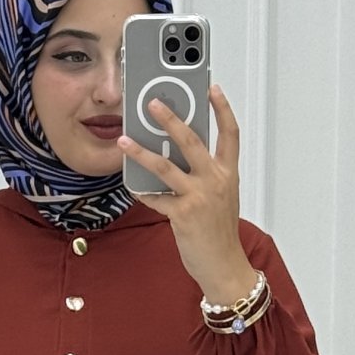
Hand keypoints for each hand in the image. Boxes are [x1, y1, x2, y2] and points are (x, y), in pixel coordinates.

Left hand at [117, 84, 256, 303]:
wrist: (223, 267)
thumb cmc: (220, 234)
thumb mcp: (221, 197)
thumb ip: (205, 175)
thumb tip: (179, 156)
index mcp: (227, 174)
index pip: (229, 134)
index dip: (222, 109)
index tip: (212, 88)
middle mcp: (215, 181)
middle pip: (192, 140)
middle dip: (170, 118)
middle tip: (153, 102)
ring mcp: (199, 197)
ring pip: (166, 166)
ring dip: (142, 151)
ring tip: (125, 141)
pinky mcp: (183, 214)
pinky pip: (156, 198)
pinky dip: (142, 192)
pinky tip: (131, 184)